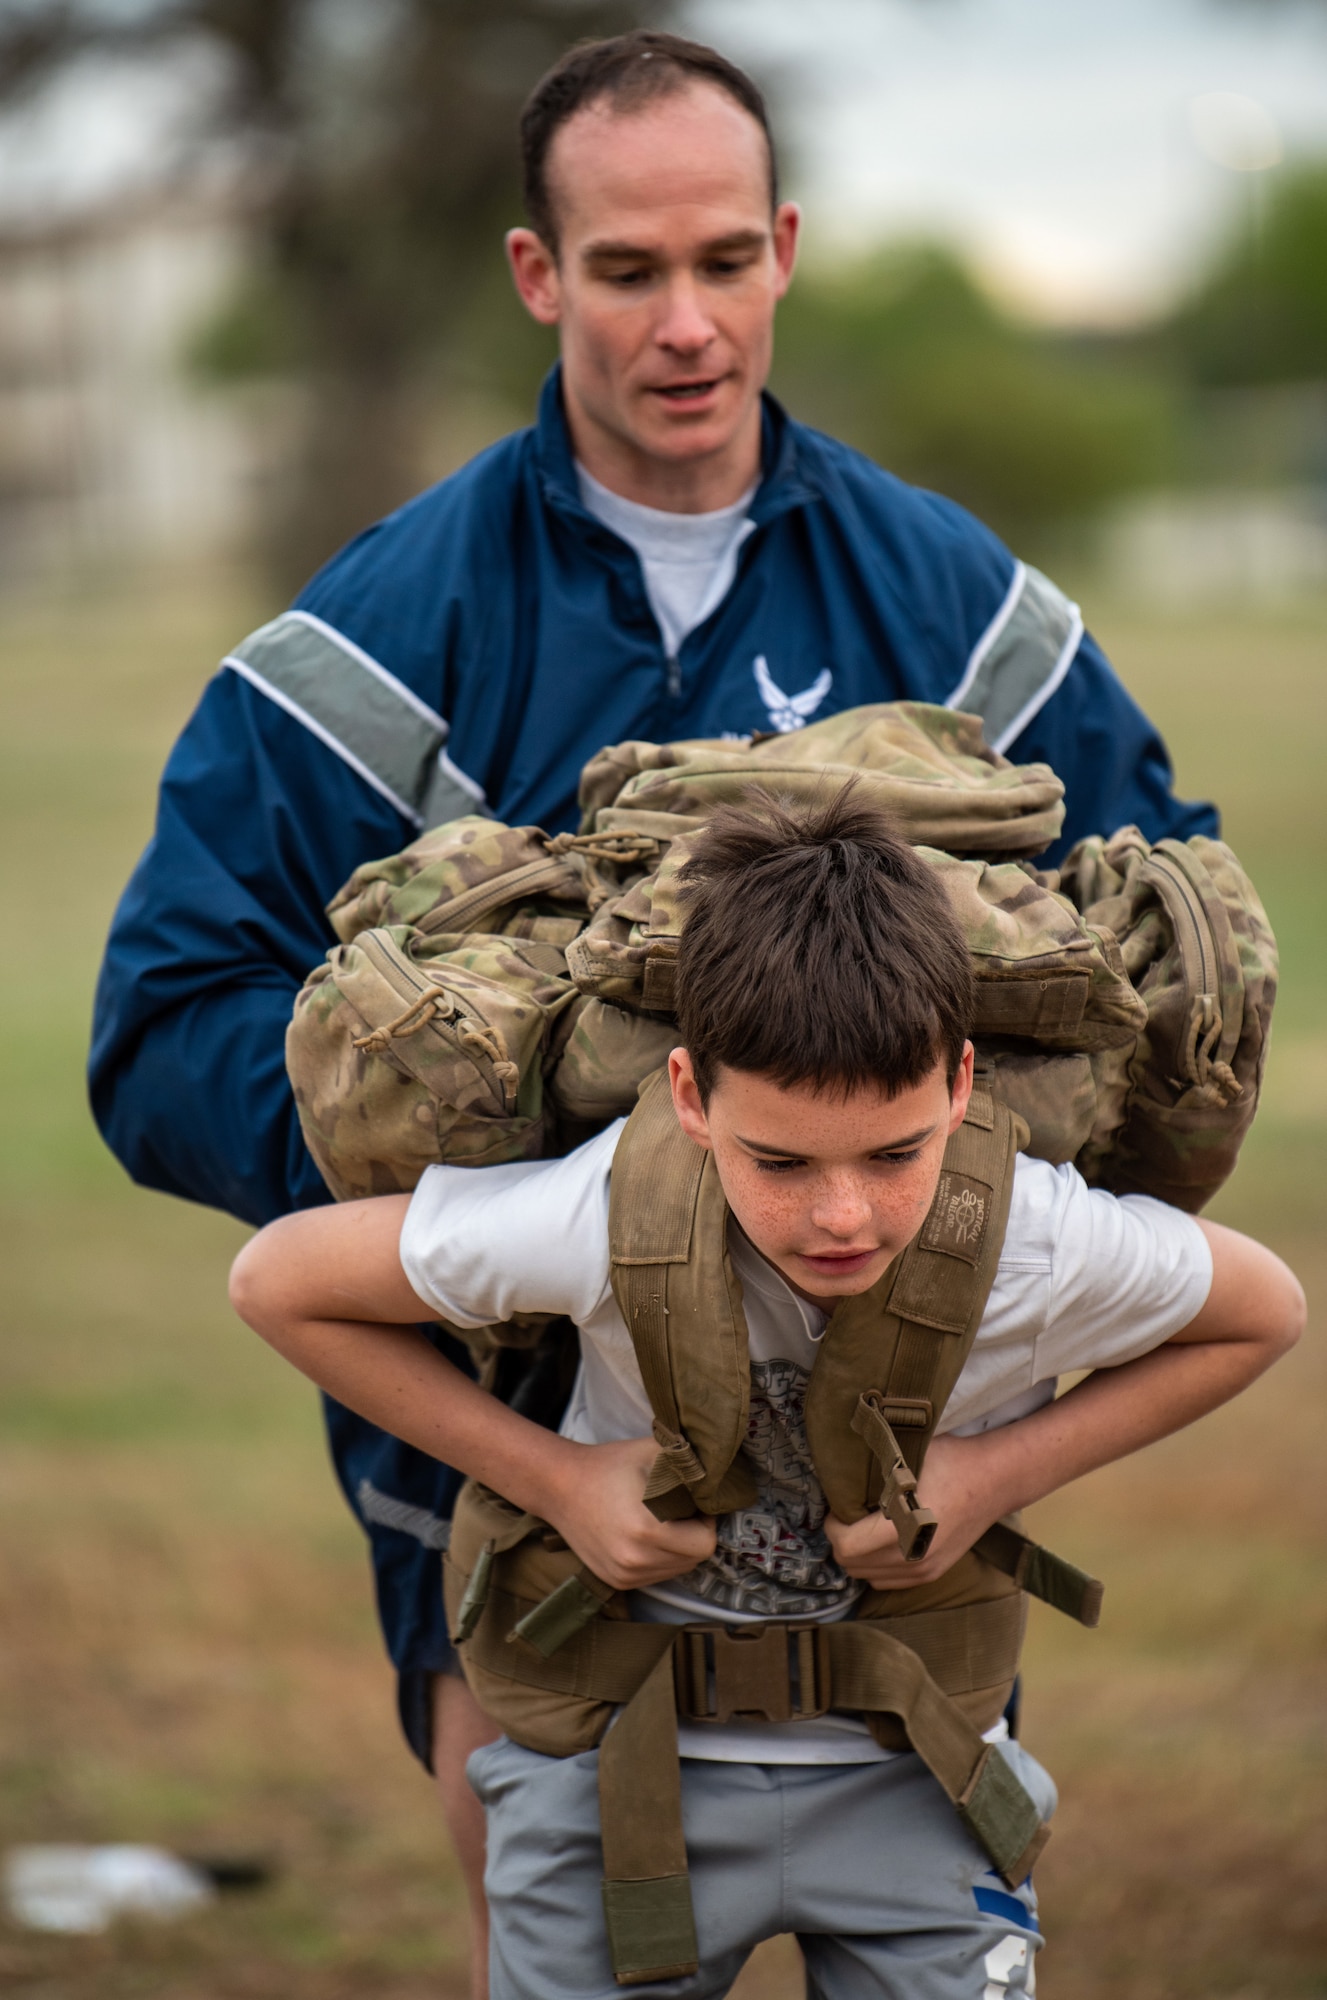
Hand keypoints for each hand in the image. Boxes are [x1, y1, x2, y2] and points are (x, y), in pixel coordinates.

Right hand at [544, 1437, 716, 1591]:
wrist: (559, 1485)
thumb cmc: (609, 1465)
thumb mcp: (654, 1452)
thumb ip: (690, 1462)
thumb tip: (722, 1474)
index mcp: (646, 1531)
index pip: (704, 1544)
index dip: (706, 1521)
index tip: (693, 1503)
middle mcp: (634, 1561)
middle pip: (693, 1561)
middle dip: (694, 1535)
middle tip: (680, 1510)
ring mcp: (623, 1576)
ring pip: (676, 1571)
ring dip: (678, 1549)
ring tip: (662, 1521)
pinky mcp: (616, 1581)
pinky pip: (656, 1575)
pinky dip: (659, 1558)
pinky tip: (646, 1534)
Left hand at [824, 1432, 1008, 1588]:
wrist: (995, 1479)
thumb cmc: (950, 1461)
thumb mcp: (906, 1458)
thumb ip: (872, 1472)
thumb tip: (836, 1473)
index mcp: (907, 1529)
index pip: (847, 1546)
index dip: (833, 1526)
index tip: (838, 1507)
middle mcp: (915, 1558)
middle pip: (853, 1566)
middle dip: (842, 1540)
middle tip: (847, 1514)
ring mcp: (926, 1570)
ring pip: (868, 1577)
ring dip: (858, 1555)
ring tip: (864, 1526)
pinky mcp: (933, 1573)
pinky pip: (888, 1580)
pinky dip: (876, 1565)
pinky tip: (882, 1539)